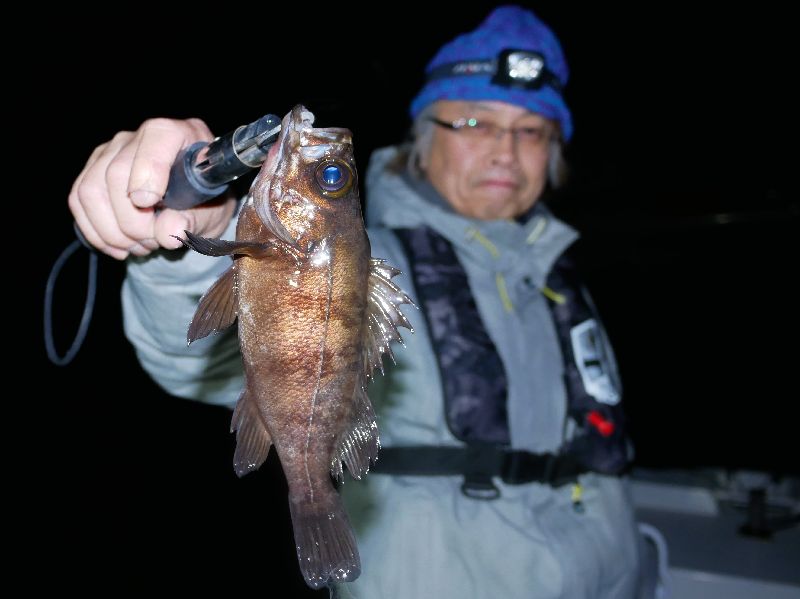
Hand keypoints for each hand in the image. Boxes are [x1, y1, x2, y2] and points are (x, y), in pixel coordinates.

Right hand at [69, 118, 237, 259]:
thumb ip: (192, 222)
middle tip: (155, 242)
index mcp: (177, 134)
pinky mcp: (92, 170)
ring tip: (142, 245)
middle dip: (133, 221)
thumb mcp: (209, 214)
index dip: (148, 174)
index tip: (150, 204)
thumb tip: (168, 233)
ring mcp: (110, 151)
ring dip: (113, 231)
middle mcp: (139, 136)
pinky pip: (78, 201)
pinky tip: (121, 246)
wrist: (192, 204)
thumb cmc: (203, 202)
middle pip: (116, 174)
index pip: (155, 140)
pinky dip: (97, 232)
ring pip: (91, 190)